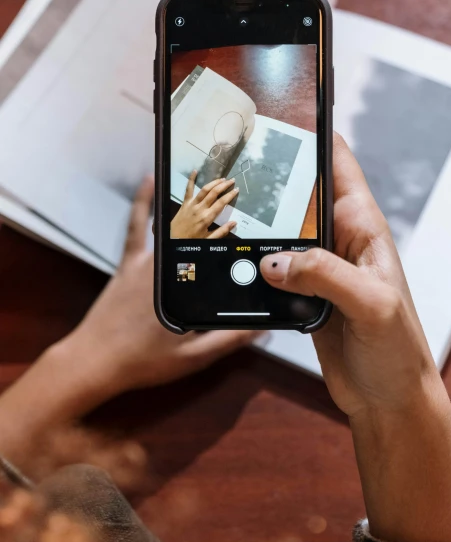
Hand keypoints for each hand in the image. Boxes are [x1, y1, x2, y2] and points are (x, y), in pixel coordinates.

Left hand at [0, 177, 258, 469]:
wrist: (94, 362)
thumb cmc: (143, 360)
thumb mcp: (193, 356)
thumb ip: (229, 339)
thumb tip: (265, 327)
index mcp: (184, 286)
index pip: (218, 254)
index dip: (237, 234)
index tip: (255, 220)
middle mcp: (166, 266)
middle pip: (199, 233)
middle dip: (220, 211)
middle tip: (238, 190)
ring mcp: (145, 261)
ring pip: (174, 226)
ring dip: (194, 205)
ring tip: (213, 182)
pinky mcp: (128, 263)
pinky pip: (136, 226)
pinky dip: (142, 202)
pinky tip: (149, 179)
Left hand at [171, 170, 237, 238]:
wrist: (173, 239)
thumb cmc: (191, 240)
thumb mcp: (208, 240)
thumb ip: (221, 231)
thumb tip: (234, 223)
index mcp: (207, 217)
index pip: (221, 203)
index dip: (230, 195)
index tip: (236, 190)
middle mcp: (200, 208)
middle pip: (214, 193)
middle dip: (224, 185)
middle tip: (232, 180)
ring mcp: (191, 204)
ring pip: (204, 190)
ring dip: (213, 183)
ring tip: (221, 178)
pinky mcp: (185, 203)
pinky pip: (188, 190)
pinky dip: (191, 180)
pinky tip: (194, 171)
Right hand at [260, 134, 450, 541]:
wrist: (387, 398)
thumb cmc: (397, 348)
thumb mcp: (371, 305)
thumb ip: (326, 276)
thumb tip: (274, 261)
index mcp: (363, 225)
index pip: (337, 162)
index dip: (311, 132)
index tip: (278, 110)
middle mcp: (339, 237)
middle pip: (299, 189)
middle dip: (269, 172)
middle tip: (230, 156)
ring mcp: (318, 263)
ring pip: (279, 225)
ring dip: (255, 216)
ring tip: (219, 198)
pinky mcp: (300, 290)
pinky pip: (269, 262)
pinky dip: (248, 256)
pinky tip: (225, 251)